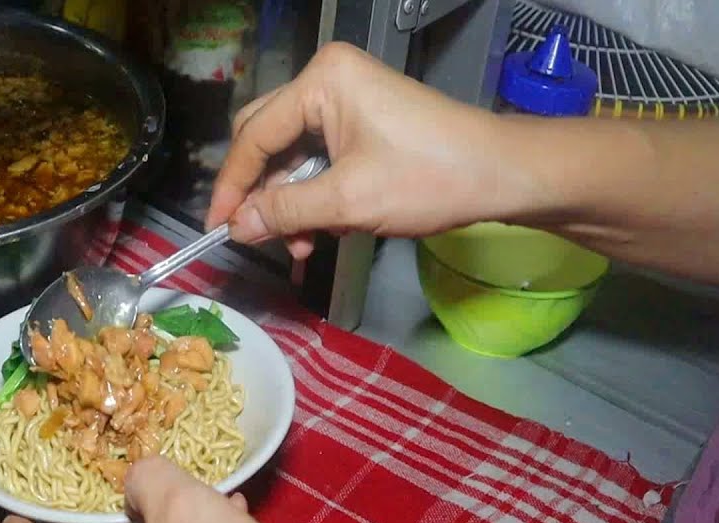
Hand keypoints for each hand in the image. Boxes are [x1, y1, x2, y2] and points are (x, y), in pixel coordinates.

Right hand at [206, 42, 546, 256]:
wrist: (502, 175)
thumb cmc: (430, 178)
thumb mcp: (348, 201)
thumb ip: (284, 212)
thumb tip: (236, 227)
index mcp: (322, 80)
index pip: (255, 135)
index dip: (232, 186)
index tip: (216, 229)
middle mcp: (327, 80)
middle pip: (266, 140)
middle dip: (262, 194)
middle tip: (255, 237)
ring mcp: (345, 99)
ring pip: (290, 156)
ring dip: (288, 203)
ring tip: (301, 246)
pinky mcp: (360, 122)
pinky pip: (317, 159)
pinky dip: (312, 197)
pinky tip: (319, 231)